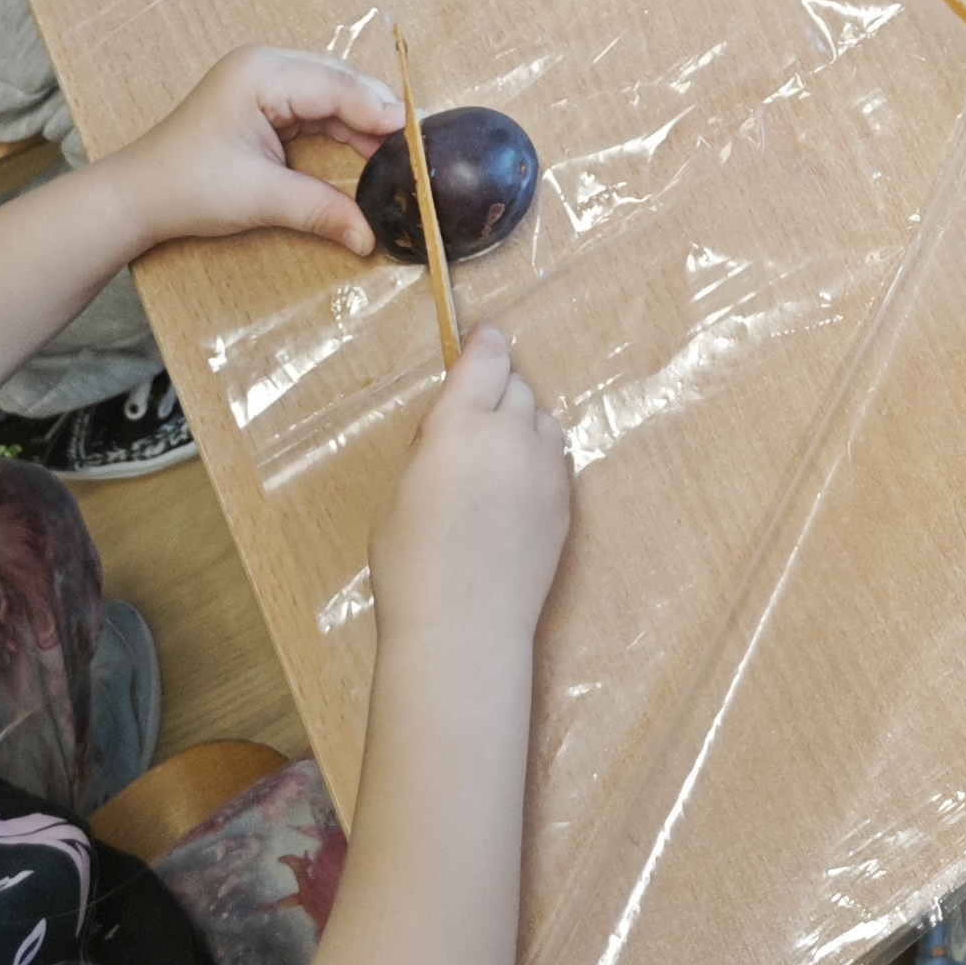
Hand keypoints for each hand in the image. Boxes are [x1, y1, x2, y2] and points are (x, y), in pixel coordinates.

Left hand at [106, 43, 400, 255]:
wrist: (137, 197)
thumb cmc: (188, 188)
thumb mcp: (259, 198)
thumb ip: (320, 209)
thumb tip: (369, 238)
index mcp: (261, 73)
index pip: (334, 86)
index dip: (376, 108)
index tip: (414, 132)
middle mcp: (267, 65)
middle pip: (338, 81)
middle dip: (376, 111)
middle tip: (416, 142)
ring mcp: (265, 80)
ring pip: (332, 92)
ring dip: (362, 120)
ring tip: (399, 149)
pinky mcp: (265, 100)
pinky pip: (316, 106)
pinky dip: (342, 127)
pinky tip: (367, 148)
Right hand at [369, 322, 573, 656]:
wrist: (465, 627)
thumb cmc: (411, 565)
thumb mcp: (400, 492)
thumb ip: (433, 446)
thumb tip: (452, 426)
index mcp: (460, 423)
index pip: (486, 359)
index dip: (485, 344)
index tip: (484, 337)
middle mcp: (509, 433)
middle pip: (517, 385)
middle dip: (498, 390)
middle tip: (476, 416)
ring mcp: (544, 466)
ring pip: (541, 418)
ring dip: (522, 423)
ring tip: (496, 457)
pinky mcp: (565, 499)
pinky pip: (554, 457)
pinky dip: (538, 458)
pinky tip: (516, 489)